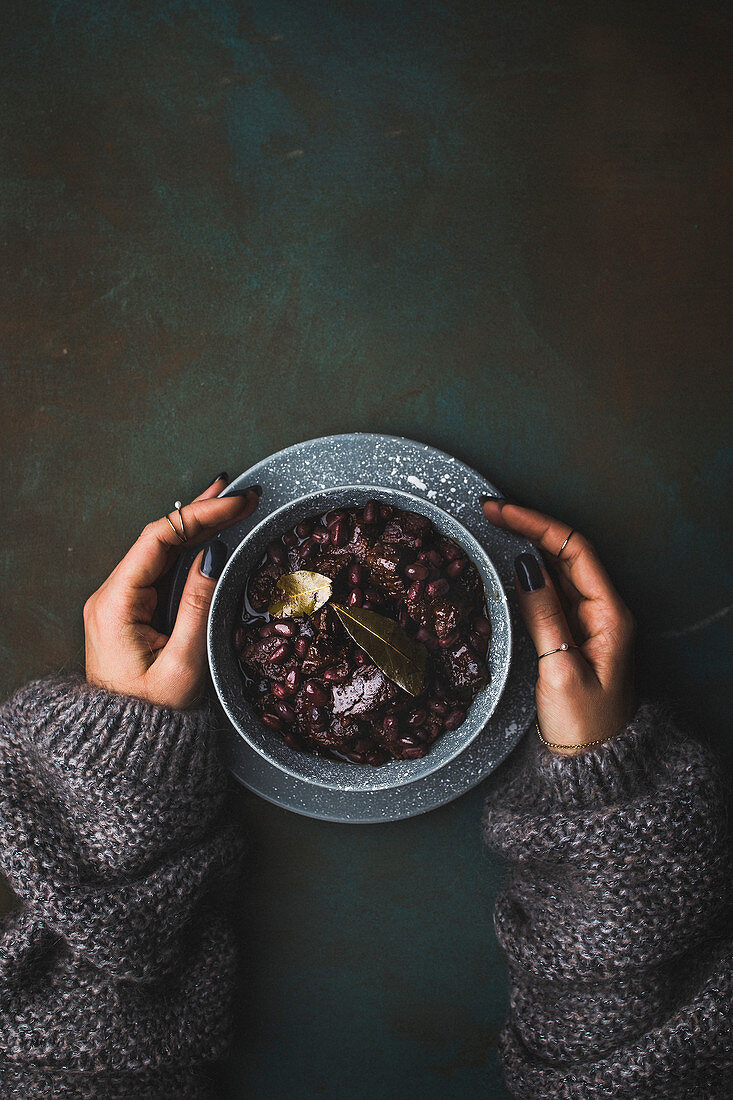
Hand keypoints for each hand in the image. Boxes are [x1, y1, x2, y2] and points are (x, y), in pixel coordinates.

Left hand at [84, 476, 258, 709]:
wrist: (123, 746)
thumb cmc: (153, 714)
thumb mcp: (184, 663)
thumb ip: (199, 604)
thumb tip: (215, 554)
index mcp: (115, 603)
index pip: (159, 538)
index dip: (200, 514)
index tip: (237, 504)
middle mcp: (111, 595)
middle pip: (159, 538)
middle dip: (202, 512)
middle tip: (243, 494)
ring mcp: (120, 601)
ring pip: (162, 550)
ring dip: (199, 527)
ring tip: (232, 503)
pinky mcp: (131, 610)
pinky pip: (162, 570)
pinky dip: (190, 550)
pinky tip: (211, 535)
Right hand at [483, 499, 636, 750]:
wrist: (595, 767)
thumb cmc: (585, 727)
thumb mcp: (560, 670)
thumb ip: (544, 616)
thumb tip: (523, 566)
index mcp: (610, 614)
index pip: (574, 549)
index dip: (535, 524)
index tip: (498, 512)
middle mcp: (602, 612)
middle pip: (565, 554)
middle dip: (526, 528)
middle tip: (486, 513)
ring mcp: (586, 625)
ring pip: (554, 572)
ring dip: (524, 549)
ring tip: (489, 531)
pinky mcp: (570, 639)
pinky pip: (547, 596)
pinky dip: (524, 577)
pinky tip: (503, 570)